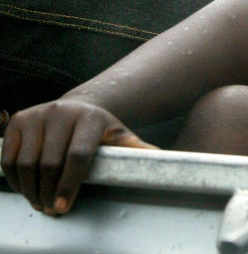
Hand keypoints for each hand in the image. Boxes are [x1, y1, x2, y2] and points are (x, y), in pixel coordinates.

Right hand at [1, 99, 155, 214]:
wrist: (76, 108)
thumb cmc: (99, 129)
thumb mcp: (120, 136)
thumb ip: (137, 150)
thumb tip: (161, 161)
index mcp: (90, 118)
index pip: (77, 156)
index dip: (70, 184)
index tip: (64, 207)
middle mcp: (61, 113)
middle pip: (50, 163)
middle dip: (49, 192)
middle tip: (52, 210)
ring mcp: (37, 115)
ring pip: (26, 162)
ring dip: (31, 189)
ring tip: (40, 203)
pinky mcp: (18, 121)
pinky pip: (8, 157)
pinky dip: (14, 179)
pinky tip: (25, 189)